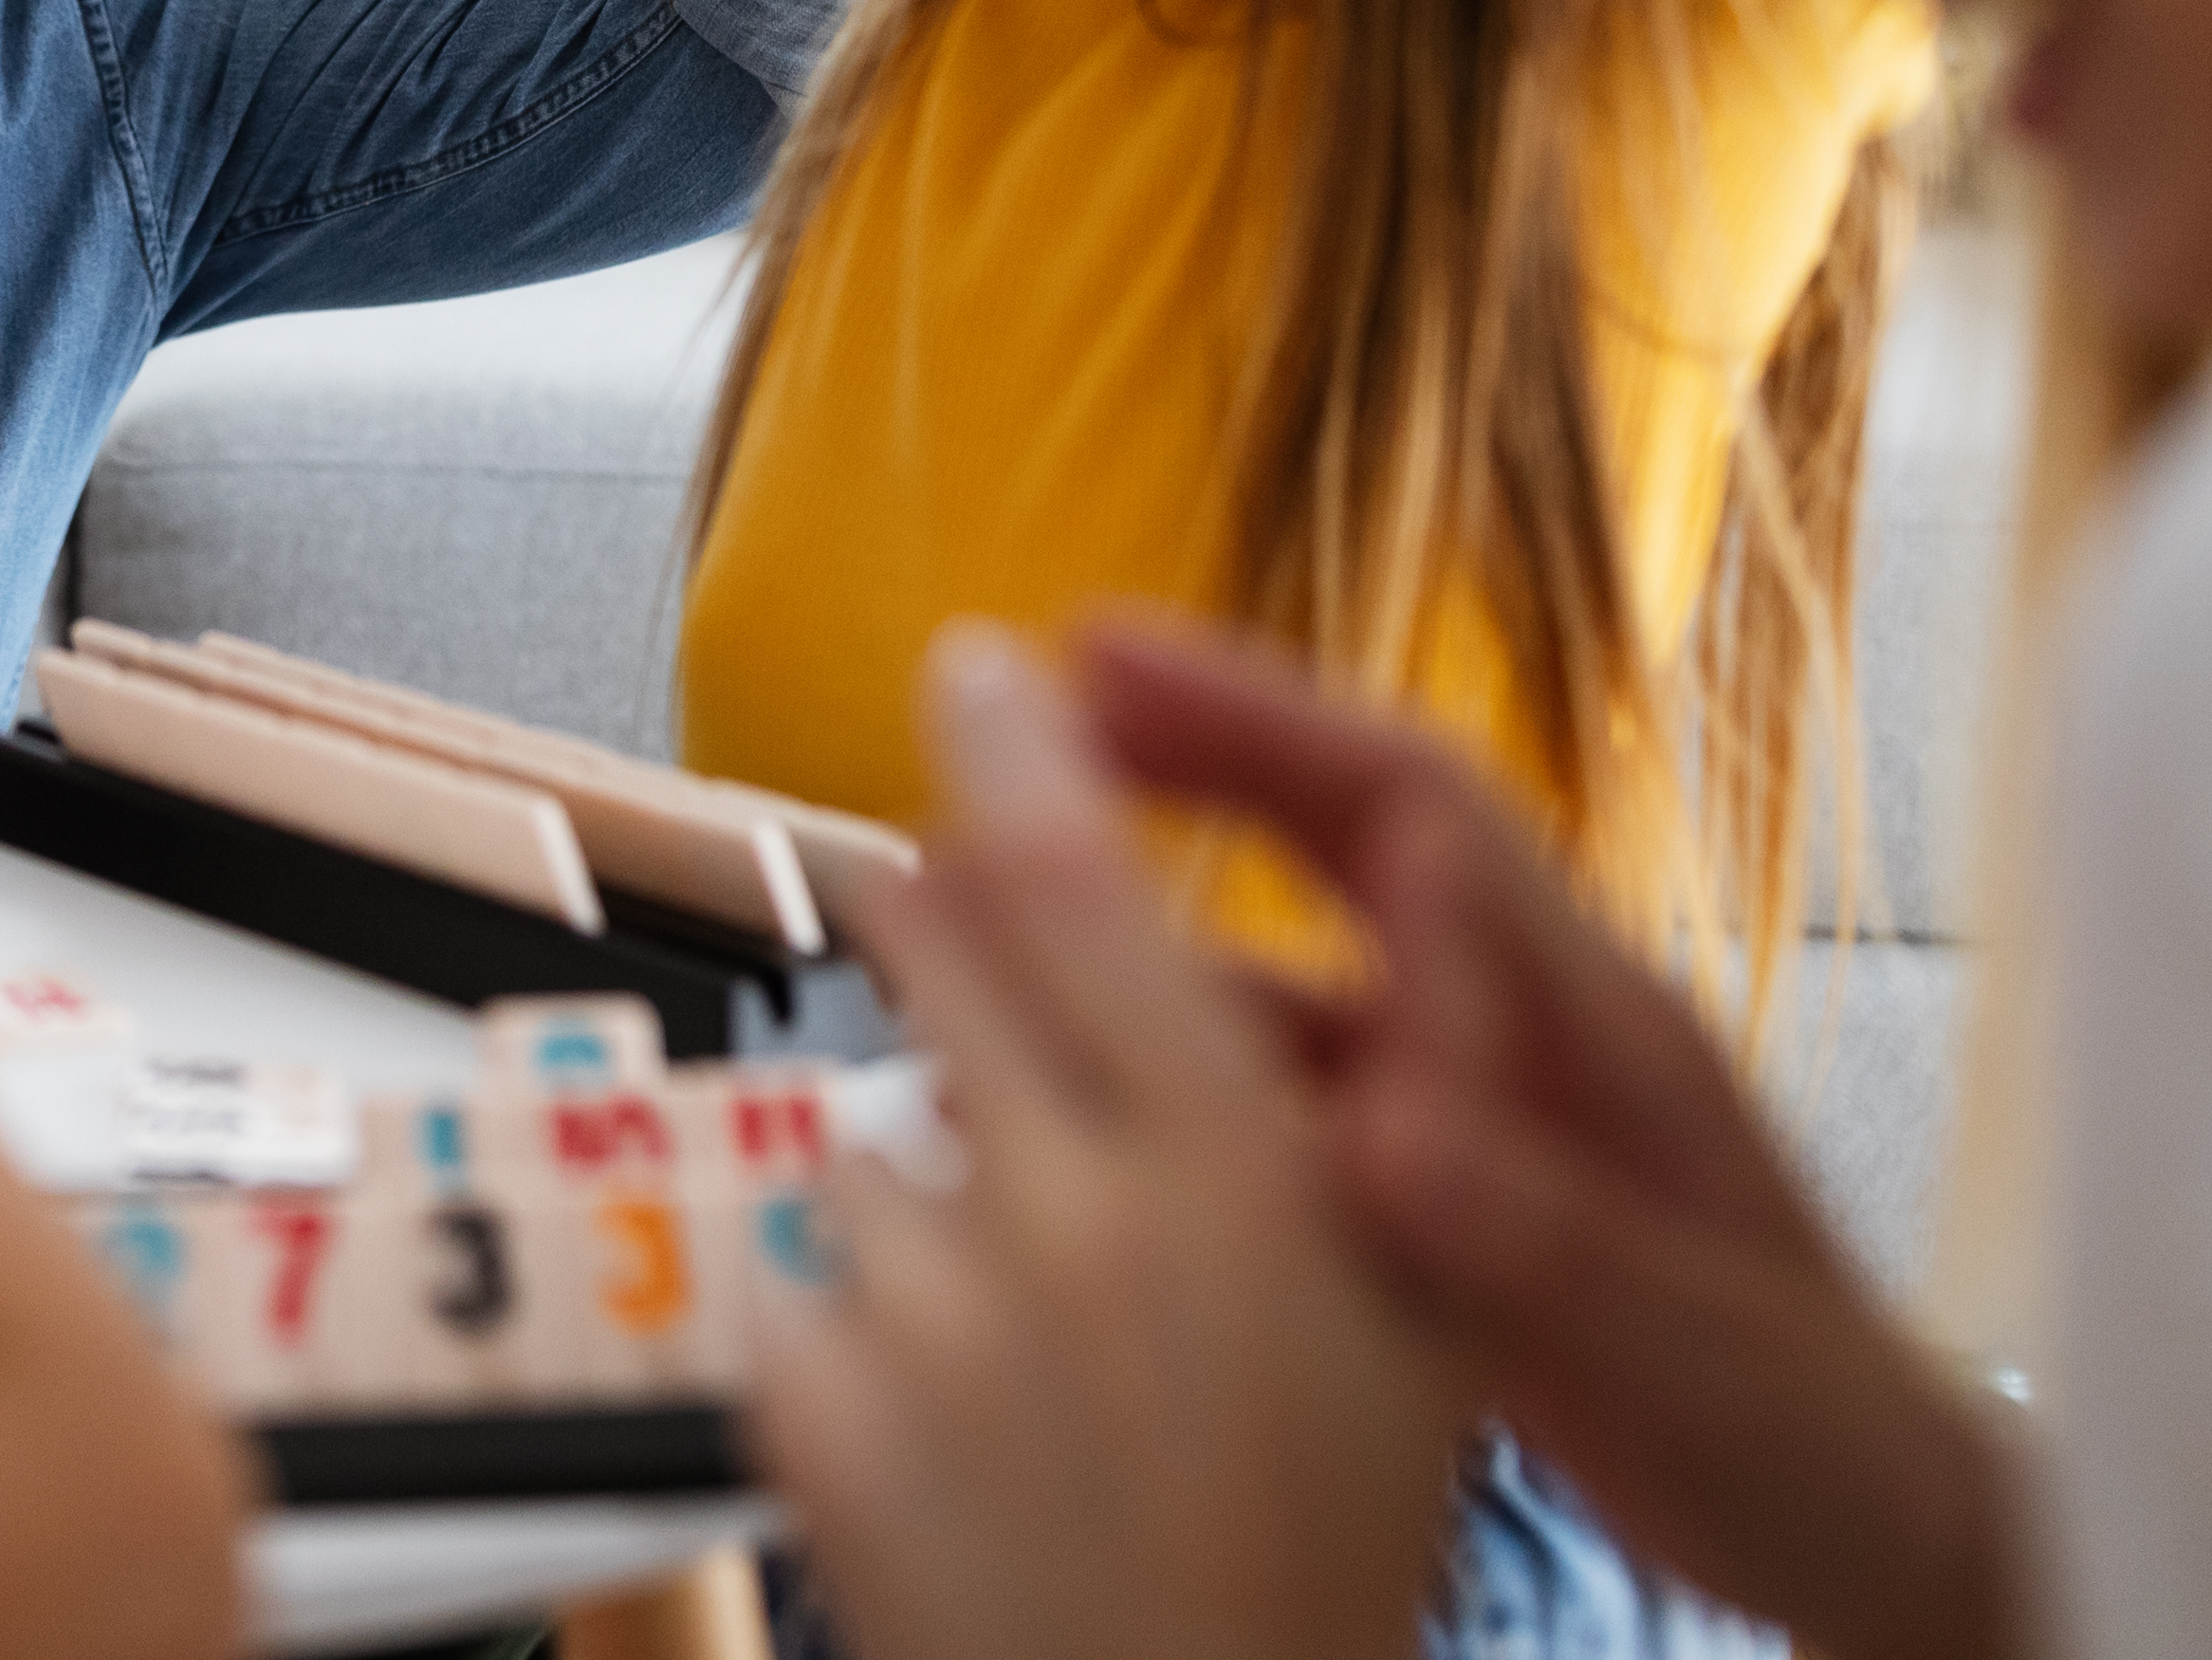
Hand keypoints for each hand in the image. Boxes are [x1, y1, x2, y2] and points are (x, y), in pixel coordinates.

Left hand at [750, 629, 1463, 1659]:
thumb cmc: (1314, 1548)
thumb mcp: (1409, 1318)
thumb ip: (1366, 1103)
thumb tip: (1378, 899)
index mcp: (1241, 1185)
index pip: (1081, 888)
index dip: (1017, 752)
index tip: (980, 663)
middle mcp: (1071, 1222)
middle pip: (941, 958)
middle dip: (934, 914)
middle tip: (931, 895)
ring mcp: (924, 1316)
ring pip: (876, 1141)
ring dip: (931, 1194)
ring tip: (1031, 1342)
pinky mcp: (805, 1402)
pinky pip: (802, 1278)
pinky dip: (860, 1327)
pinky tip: (952, 1427)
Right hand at [1073, 622, 2023, 1659]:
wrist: (1881, 1546)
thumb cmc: (1816, 1439)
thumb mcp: (1689, 1345)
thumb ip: (1541, 1235)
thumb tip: (1377, 1129)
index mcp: (1588, 1022)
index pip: (1411, 811)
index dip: (1256, 719)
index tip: (1103, 661)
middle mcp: (1520, 1035)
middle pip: (1340, 843)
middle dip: (1186, 762)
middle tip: (1018, 714)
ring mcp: (1479, 1117)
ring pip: (1295, 982)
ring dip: (1158, 932)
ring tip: (997, 912)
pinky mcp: (1445, 1210)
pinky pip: (1289, 1107)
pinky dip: (1184, 1080)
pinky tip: (1085, 1108)